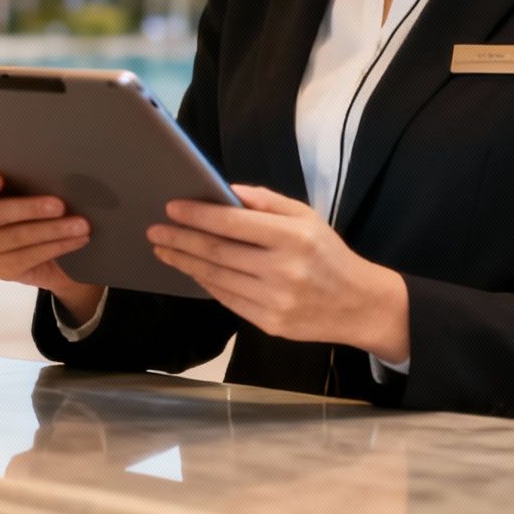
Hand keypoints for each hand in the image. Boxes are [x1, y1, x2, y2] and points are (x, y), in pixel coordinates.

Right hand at [0, 166, 104, 320]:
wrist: (58, 247)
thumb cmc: (46, 204)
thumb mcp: (40, 187)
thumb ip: (37, 177)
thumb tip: (64, 169)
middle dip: (28, 208)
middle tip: (60, 205)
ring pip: (13, 237)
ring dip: (51, 230)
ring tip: (81, 225)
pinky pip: (26, 258)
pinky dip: (56, 247)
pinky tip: (77, 240)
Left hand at [148, 184, 409, 364]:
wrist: (358, 304)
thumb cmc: (328, 254)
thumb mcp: (306, 216)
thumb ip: (265, 202)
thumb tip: (224, 191)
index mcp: (293, 238)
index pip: (233, 224)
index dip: (198, 215)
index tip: (172, 207)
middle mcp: (283, 270)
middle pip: (217, 252)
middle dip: (180, 240)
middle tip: (155, 230)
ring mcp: (274, 301)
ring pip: (216, 278)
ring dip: (185, 262)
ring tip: (164, 249)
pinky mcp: (268, 323)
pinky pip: (226, 299)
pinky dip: (205, 282)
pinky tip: (191, 269)